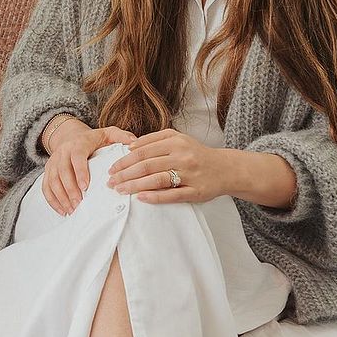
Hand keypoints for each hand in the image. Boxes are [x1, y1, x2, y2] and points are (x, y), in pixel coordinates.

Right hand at [42, 121, 137, 215]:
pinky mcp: (48, 172)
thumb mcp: (107, 133)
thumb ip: (121, 136)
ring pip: (52, 181)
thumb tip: (135, 143)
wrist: (69, 135)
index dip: (80, 172)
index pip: (76, 158)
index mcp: (77, 144)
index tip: (86, 187)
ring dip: (61, 197)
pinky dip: (52, 200)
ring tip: (72, 210)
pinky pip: (45, 187)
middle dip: (70, 190)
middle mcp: (62, 153)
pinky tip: (63, 211)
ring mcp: (53, 162)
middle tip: (80, 204)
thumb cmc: (93, 139)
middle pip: (62, 172)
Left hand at [107, 128, 225, 203]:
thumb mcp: (179, 138)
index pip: (142, 151)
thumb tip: (130, 146)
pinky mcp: (196, 191)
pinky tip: (141, 198)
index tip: (111, 168)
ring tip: (120, 190)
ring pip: (156, 180)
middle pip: (146, 165)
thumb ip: (155, 139)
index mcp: (176, 142)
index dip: (124, 160)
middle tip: (110, 181)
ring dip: (134, 185)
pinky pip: (172, 195)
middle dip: (124, 174)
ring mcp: (190, 175)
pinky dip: (155, 196)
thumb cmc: (196, 154)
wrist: (226, 169)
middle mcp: (183, 157)